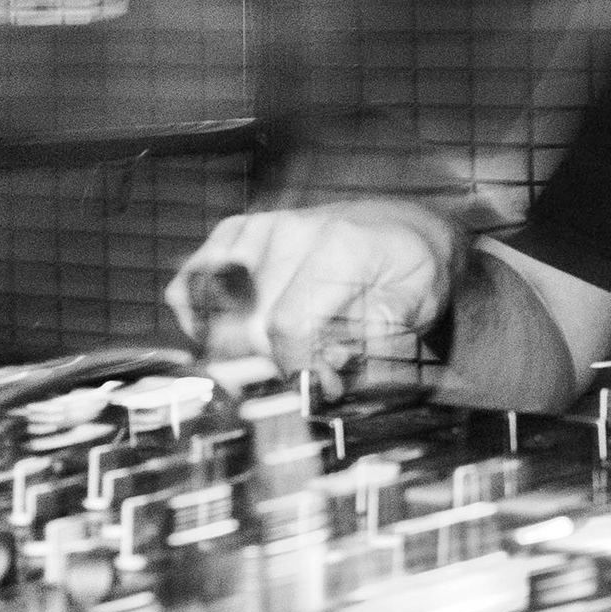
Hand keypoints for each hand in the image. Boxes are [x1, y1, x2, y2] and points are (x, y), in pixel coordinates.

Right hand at [165, 200, 467, 394]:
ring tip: (276, 350)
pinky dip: (197, 311)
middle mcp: (291, 231)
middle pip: (249, 323)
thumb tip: (331, 370)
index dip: (299, 368)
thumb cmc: (411, 268)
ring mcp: (259, 228)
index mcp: (339, 248)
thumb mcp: (418, 302)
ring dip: (236, 341)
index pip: (288, 326)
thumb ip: (381, 338)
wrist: (402, 224)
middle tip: (313, 369)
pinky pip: (192, 278)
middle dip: (275, 361)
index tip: (325, 386)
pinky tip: (227, 331)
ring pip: (212, 305)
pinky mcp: (239, 231)